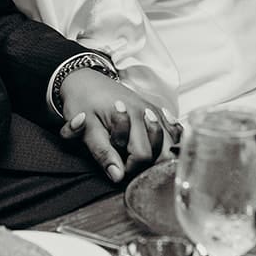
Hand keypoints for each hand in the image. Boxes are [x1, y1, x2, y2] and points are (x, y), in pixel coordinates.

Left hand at [57, 69, 173, 182]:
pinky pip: (174, 129)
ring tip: (142, 152)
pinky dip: (171, 139)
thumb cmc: (82, 102)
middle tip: (129, 161)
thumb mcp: (87, 128)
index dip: (130, 168)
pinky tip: (161, 143)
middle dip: (148, 164)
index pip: (143, 155)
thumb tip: (117, 176)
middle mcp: (147, 113)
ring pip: (172, 141)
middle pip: (163, 151)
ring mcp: (153, 110)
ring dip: (160, 153)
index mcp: (130, 117)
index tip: (118, 166)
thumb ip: (102, 152)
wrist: (84, 78)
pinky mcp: (155, 110)